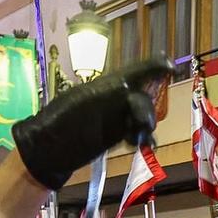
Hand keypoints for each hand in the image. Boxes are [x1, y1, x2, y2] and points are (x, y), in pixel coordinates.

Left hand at [12, 58, 174, 190]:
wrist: (47, 150)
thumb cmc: (58, 122)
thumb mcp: (81, 102)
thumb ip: (106, 93)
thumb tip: (128, 84)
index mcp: (105, 86)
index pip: (134, 72)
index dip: (153, 68)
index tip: (170, 67)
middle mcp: (113, 99)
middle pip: (142, 97)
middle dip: (147, 109)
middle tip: (143, 125)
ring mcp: (115, 117)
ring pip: (142, 116)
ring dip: (146, 126)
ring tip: (138, 140)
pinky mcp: (115, 135)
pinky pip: (137, 134)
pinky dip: (144, 139)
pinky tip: (143, 146)